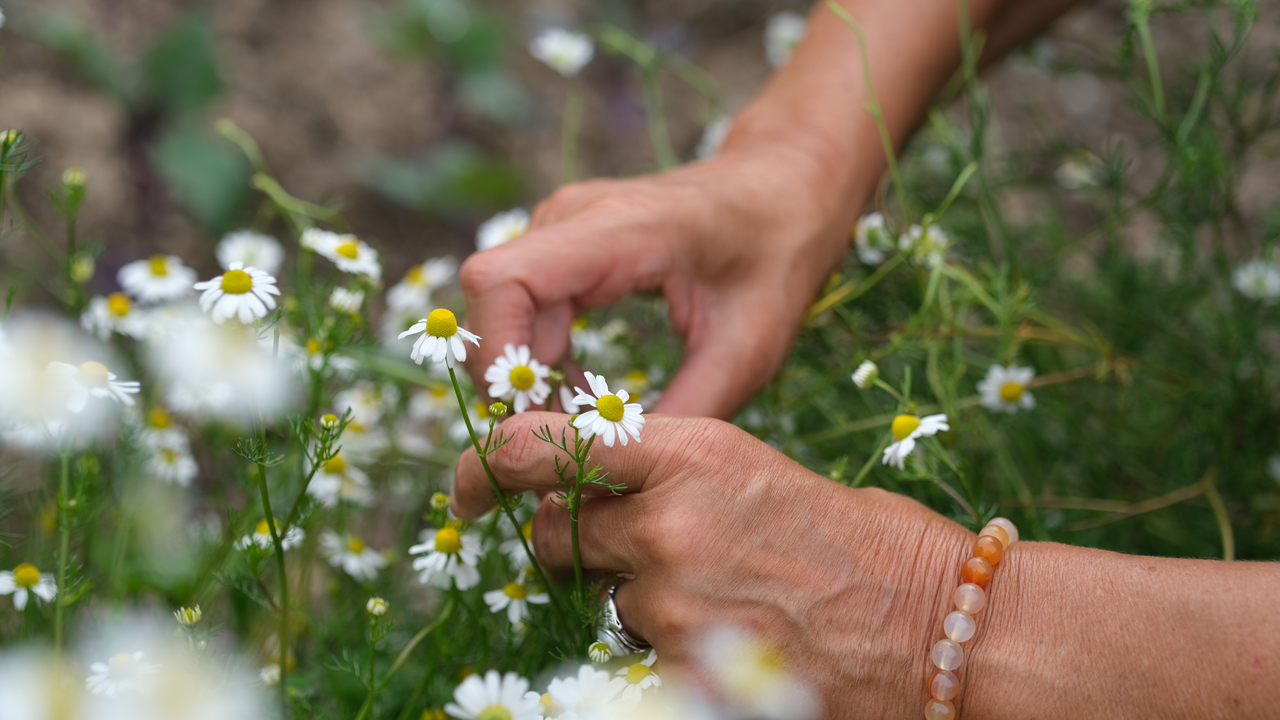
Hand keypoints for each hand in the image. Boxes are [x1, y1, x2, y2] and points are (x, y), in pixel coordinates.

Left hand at [452, 412, 978, 717]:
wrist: (937, 620)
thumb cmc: (858, 538)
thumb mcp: (757, 475)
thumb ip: (669, 478)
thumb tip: (595, 496)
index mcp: (689, 450)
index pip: (544, 444)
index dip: (489, 460)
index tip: (468, 476)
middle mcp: (668, 517)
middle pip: (554, 530)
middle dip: (568, 540)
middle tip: (617, 548)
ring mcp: (673, 599)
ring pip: (600, 596)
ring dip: (632, 595)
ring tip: (717, 593)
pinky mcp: (688, 666)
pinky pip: (638, 653)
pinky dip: (667, 647)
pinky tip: (732, 633)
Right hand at [457, 145, 852, 419]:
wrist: (783, 189)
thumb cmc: (774, 258)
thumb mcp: (745, 349)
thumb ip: (685, 411)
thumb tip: (617, 475)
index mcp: (618, 229)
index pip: (504, 280)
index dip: (496, 355)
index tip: (526, 420)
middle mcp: (573, 218)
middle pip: (492, 298)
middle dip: (509, 376)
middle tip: (553, 441)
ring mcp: (563, 226)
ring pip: (503, 306)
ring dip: (524, 370)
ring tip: (573, 425)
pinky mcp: (565, 244)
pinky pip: (524, 304)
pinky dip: (539, 355)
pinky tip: (580, 396)